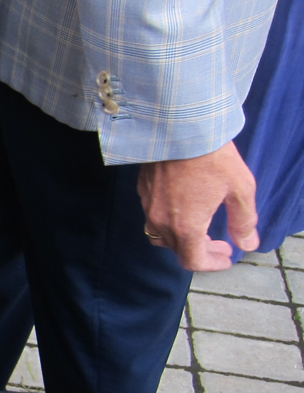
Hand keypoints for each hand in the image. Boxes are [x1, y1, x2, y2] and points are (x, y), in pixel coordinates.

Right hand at [137, 141, 257, 270]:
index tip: (227, 256)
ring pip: (161, 235)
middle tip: (220, 242)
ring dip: (181, 238)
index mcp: (187, 227)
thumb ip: (244, 221)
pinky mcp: (143, 191)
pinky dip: (169, 220)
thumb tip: (248, 244)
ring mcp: (149, 207)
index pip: (194, 262)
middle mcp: (162, 222)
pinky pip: (153, 216)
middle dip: (201, 251)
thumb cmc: (213, 157)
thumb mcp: (240, 189)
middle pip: (178, 250)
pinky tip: (183, 204)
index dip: (213, 264)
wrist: (180, 128)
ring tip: (198, 227)